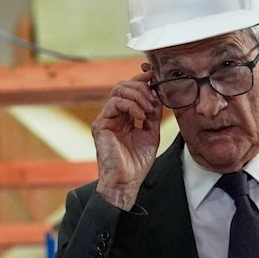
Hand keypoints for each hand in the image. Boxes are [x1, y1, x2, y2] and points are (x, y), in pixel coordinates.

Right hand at [92, 67, 162, 209]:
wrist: (127, 181)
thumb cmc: (137, 163)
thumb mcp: (151, 133)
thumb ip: (153, 115)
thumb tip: (158, 96)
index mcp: (124, 116)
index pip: (130, 90)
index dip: (141, 80)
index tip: (154, 76)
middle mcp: (113, 115)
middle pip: (123, 85)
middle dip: (141, 87)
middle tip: (153, 98)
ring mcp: (106, 118)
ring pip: (118, 90)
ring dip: (138, 95)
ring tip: (148, 108)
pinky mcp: (100, 124)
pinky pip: (114, 103)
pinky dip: (131, 105)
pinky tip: (140, 115)